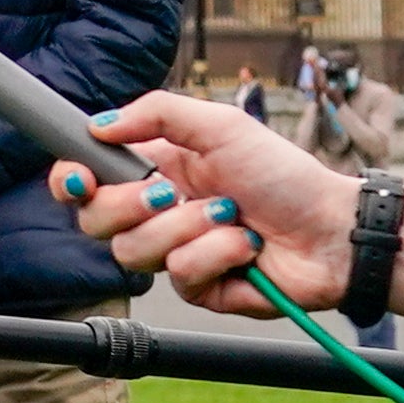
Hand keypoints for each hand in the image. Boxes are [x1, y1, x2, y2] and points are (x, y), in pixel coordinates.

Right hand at [51, 89, 358, 318]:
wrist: (333, 230)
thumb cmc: (284, 175)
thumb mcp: (221, 126)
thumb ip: (156, 113)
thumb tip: (98, 125)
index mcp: (154, 170)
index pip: (87, 181)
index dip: (70, 181)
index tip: (77, 179)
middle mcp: (158, 214)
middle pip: (96, 221)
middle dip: (130, 204)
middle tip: (171, 191)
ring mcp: (177, 253)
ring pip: (134, 250)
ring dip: (188, 227)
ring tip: (230, 215)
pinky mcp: (200, 289)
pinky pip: (180, 275)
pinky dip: (216, 253)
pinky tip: (246, 246)